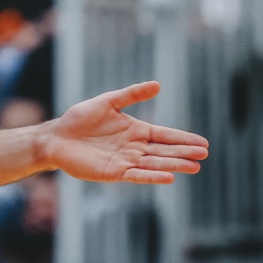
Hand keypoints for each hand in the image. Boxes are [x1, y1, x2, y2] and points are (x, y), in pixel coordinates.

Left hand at [46, 81, 207, 183]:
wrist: (57, 136)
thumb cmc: (80, 118)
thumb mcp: (108, 102)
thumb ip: (131, 94)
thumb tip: (158, 84)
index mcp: (136, 131)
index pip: (164, 135)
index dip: (183, 139)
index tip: (203, 143)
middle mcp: (134, 148)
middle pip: (163, 151)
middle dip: (184, 153)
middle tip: (204, 154)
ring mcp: (125, 161)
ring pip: (154, 164)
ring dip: (174, 165)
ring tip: (194, 167)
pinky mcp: (114, 172)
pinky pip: (136, 175)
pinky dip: (152, 176)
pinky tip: (169, 177)